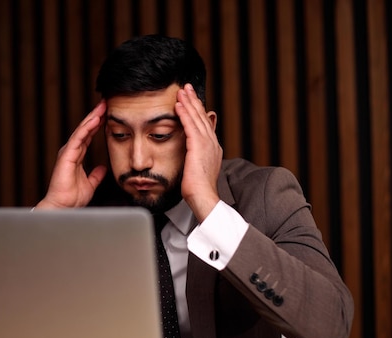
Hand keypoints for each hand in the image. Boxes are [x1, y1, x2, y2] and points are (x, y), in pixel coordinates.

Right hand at [36, 101, 107, 208]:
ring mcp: (68, 151)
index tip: (108, 114)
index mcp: (77, 155)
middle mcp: (72, 151)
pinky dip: (87, 127)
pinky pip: (78, 138)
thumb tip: (102, 168)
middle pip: (86, 129)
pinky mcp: (66, 155)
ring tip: (102, 106)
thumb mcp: (89, 184)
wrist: (62, 207)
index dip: (98, 124)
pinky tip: (95, 119)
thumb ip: (95, 175)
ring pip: (82, 130)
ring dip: (93, 117)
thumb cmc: (71, 197)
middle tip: (106, 103)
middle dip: (96, 115)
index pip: (89, 135)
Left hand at [175, 84, 222, 221]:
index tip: (191, 99)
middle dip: (194, 100)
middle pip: (202, 117)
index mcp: (213, 148)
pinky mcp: (198, 147)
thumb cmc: (197, 189)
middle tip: (187, 87)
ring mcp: (207, 144)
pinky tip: (178, 105)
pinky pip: (190, 126)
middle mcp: (212, 143)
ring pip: (197, 118)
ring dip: (189, 103)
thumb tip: (190, 151)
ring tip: (181, 90)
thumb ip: (195, 156)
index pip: (204, 124)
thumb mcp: (197, 168)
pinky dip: (185, 114)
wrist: (203, 197)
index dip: (197, 110)